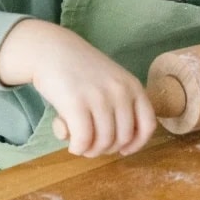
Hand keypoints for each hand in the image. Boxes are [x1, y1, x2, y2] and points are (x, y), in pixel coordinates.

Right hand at [0, 19, 157, 155]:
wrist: (51, 49)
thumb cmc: (79, 70)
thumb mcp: (111, 81)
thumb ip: (120, 106)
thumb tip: (122, 145)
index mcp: (133, 86)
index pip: (148, 124)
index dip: (137, 144)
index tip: (122, 150)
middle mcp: (121, 92)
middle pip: (123, 138)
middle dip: (106, 148)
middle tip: (90, 143)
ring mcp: (100, 97)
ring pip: (103, 142)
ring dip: (89, 150)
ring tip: (78, 142)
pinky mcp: (76, 104)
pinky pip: (83, 140)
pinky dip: (77, 147)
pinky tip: (69, 141)